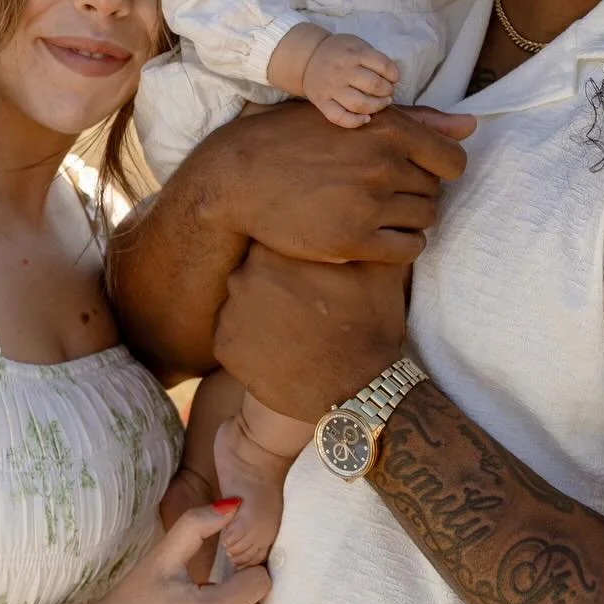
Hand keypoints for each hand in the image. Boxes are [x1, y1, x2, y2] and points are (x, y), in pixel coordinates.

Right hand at [206, 103, 475, 265]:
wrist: (239, 177)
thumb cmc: (294, 140)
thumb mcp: (351, 116)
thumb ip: (416, 121)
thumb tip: (471, 127)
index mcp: (387, 128)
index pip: (452, 160)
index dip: (438, 169)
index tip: (414, 172)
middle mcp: (383, 165)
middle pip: (434, 191)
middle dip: (413, 192)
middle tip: (379, 191)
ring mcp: (369, 205)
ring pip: (425, 219)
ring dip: (408, 218)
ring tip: (375, 212)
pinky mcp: (354, 241)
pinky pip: (409, 249)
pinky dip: (401, 245)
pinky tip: (376, 236)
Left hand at [213, 244, 407, 421]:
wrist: (356, 392)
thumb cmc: (370, 325)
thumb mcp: (379, 269)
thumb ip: (363, 234)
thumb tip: (366, 211)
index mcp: (279, 250)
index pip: (276, 236)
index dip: (296, 251)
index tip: (313, 268)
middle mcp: (245, 275)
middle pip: (256, 268)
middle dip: (278, 281)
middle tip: (310, 303)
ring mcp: (230, 312)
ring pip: (244, 300)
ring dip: (264, 309)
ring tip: (298, 328)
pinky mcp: (224, 346)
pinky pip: (234, 332)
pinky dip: (253, 339)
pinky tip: (283, 348)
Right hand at [301, 32, 399, 127]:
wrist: (307, 58)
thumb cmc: (338, 52)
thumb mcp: (356, 44)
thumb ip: (373, 57)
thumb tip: (392, 77)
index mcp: (353, 54)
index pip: (383, 66)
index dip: (394, 74)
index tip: (394, 78)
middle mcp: (342, 71)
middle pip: (373, 86)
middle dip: (387, 91)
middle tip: (388, 92)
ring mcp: (331, 88)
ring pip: (359, 104)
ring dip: (377, 106)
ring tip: (382, 103)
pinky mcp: (322, 102)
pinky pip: (339, 117)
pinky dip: (355, 122)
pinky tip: (366, 118)